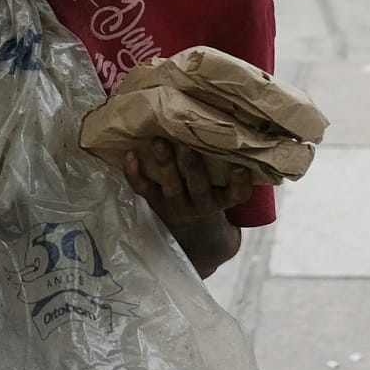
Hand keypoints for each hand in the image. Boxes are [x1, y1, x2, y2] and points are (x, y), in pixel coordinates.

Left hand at [122, 140, 252, 227]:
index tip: (239, 168)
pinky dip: (134, 173)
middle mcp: (201, 204)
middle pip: (198, 186)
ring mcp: (176, 204)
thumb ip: (231, 173)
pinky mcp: (155, 202)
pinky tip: (129, 154)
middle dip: (192, 166)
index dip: (239, 183)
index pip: (237, 195)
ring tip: (158, 142)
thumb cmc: (214, 202)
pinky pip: (143, 189)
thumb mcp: (228, 193)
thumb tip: (237, 132)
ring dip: (164, 163)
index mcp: (223, 201)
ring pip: (171, 185)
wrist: (196, 238)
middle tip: (186, 145)